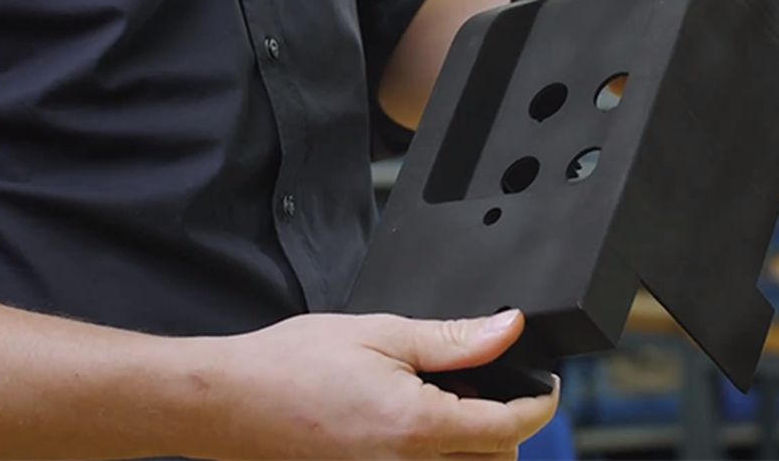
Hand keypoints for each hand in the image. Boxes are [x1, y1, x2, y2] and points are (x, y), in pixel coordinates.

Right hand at [188, 309, 557, 459]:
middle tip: (489, 386)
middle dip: (509, 425)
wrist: (232, 401)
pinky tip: (418, 424)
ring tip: (450, 402)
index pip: (509, 428)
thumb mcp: (382, 333)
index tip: (546, 386)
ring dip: (477, 446)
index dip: (539, 404)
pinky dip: (441, 456)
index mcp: (416, 426)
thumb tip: (507, 329)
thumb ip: (453, 338)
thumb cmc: (293, 364)